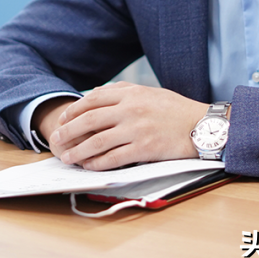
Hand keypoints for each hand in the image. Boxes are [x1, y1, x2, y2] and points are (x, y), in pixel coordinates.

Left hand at [47, 82, 208, 170]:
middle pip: (89, 120)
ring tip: (67, 157)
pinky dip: (98, 163)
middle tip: (56, 140)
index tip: (63, 120)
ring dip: (78, 151)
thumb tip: (94, 93)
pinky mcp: (144, 149)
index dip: (74, 111)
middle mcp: (131, 109)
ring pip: (97, 141)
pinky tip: (89, 166)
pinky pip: (114, 158)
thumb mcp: (148, 92)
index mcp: (131, 93)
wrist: (202, 125)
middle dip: (68, 131)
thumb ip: (122, 91)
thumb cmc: (175, 109)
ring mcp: (137, 129)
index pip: (93, 100)